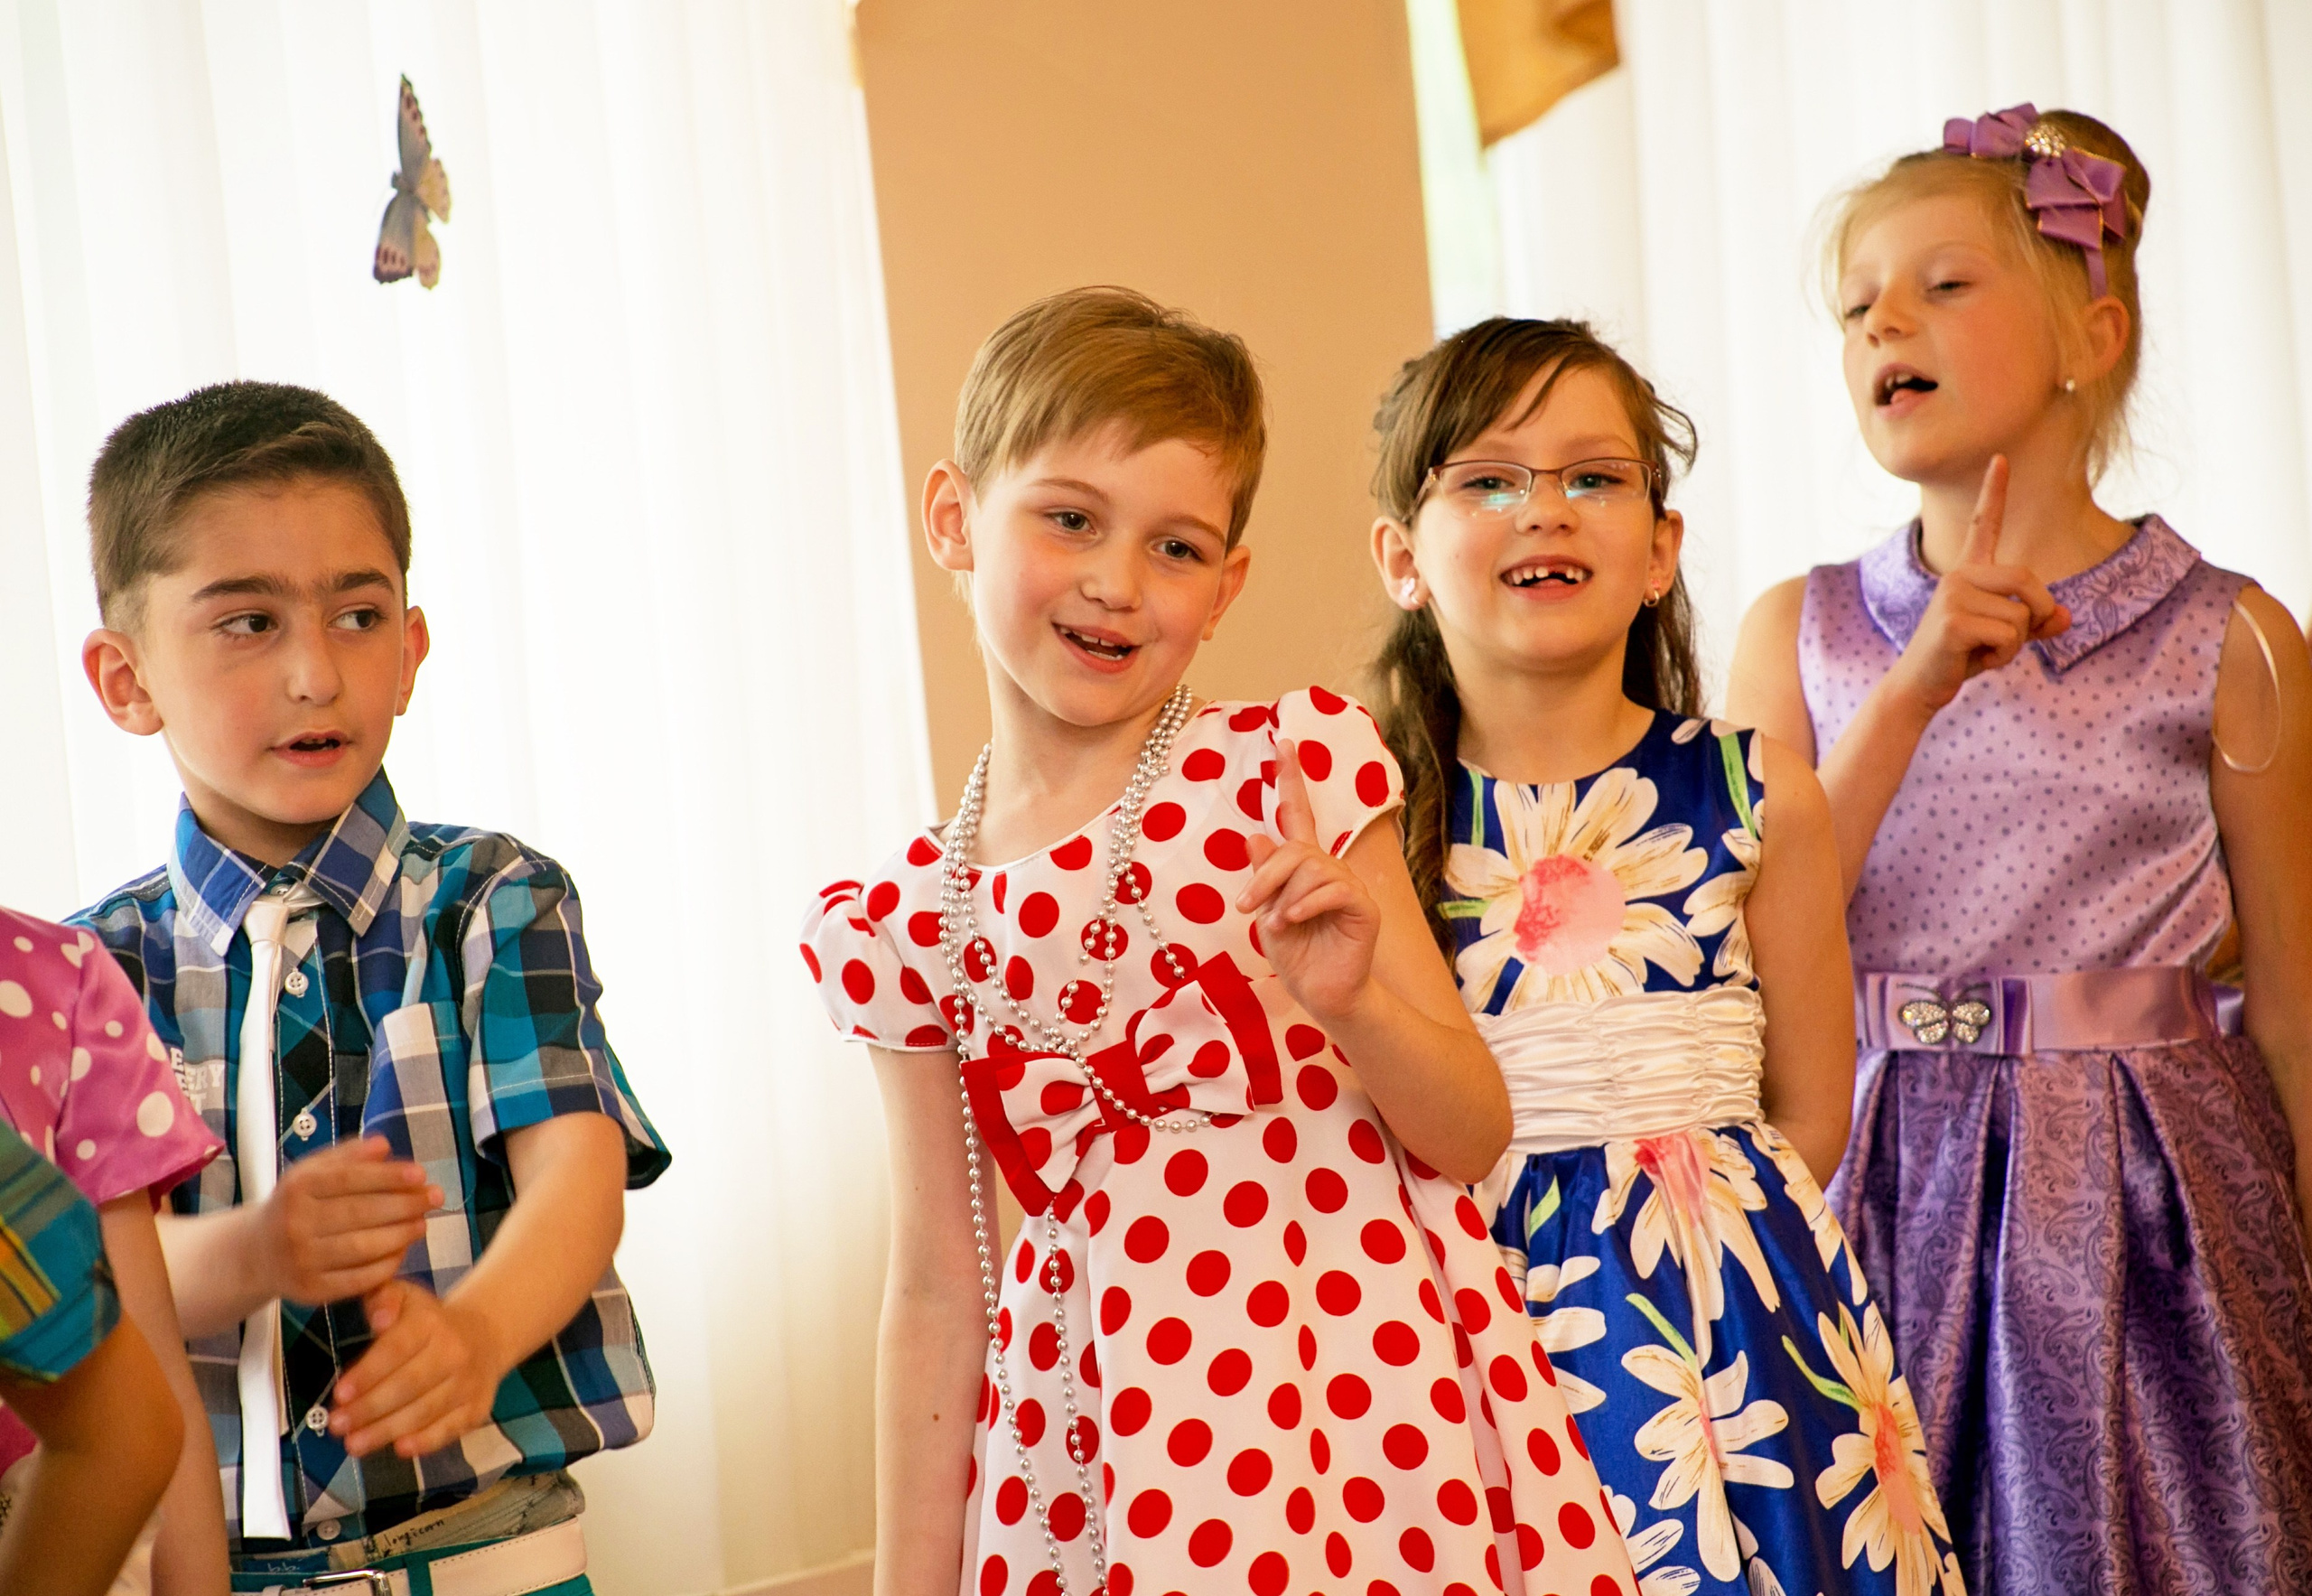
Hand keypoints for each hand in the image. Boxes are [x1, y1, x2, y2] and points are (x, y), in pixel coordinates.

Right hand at [257, 1137, 439, 1306]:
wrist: (257, 1253)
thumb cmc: (298, 1204)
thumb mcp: (313, 1172)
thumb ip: (348, 1156)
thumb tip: (383, 1146)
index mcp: (296, 1188)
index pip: (349, 1178)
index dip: (388, 1176)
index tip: (421, 1173)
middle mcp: (294, 1224)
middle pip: (360, 1213)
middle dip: (405, 1204)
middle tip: (435, 1198)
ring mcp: (301, 1260)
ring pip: (362, 1248)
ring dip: (401, 1235)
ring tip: (422, 1223)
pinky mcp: (310, 1291)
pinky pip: (358, 1280)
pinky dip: (386, 1265)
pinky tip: (402, 1250)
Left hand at [330, 1279, 505, 1458]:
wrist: (485, 1334)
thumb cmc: (429, 1320)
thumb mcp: (405, 1297)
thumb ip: (383, 1298)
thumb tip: (379, 1318)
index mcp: (431, 1322)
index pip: (397, 1349)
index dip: (368, 1373)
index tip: (340, 1394)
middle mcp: (455, 1352)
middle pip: (408, 1385)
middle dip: (369, 1408)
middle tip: (337, 1425)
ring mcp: (468, 1382)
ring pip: (425, 1411)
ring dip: (386, 1430)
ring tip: (353, 1444)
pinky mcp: (476, 1408)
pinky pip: (450, 1428)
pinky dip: (426, 1441)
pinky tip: (400, 1448)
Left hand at [1237, 739, 1379, 1024]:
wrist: (1323, 996)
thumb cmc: (1297, 957)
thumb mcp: (1267, 914)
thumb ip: (1264, 878)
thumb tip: (1255, 837)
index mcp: (1303, 868)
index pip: (1299, 815)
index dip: (1292, 780)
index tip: (1284, 743)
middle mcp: (1328, 870)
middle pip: (1295, 848)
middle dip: (1265, 874)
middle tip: (1247, 906)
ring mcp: (1348, 886)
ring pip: (1310, 868)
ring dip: (1283, 896)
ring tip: (1275, 924)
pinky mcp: (1362, 907)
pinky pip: (1332, 890)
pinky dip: (1305, 905)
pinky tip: (1291, 922)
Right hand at [1885, 456, 2070, 716]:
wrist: (1920, 686)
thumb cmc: (1961, 657)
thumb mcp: (2004, 636)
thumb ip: (2037, 623)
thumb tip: (2066, 616)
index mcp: (1968, 571)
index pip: (1984, 524)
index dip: (1994, 491)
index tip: (2001, 458)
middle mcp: (1958, 576)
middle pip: (2027, 578)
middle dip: (2037, 613)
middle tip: (2015, 639)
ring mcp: (1953, 596)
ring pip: (2021, 614)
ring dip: (2016, 643)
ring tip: (1984, 651)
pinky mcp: (1953, 621)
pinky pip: (2008, 636)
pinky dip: (2003, 656)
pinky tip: (1975, 660)